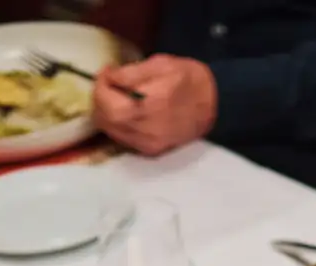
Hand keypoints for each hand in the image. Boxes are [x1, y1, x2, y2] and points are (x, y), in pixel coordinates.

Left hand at [92, 55, 216, 156]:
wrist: (215, 104)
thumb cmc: (190, 79)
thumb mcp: (161, 64)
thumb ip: (131, 73)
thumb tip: (108, 78)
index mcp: (149, 105)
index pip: (107, 102)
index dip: (100, 85)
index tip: (106, 71)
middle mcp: (146, 130)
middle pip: (104, 120)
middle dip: (99, 99)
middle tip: (107, 84)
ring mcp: (148, 144)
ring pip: (110, 132)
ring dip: (106, 113)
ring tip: (115, 96)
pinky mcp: (150, 151)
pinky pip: (122, 139)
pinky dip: (117, 125)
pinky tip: (125, 111)